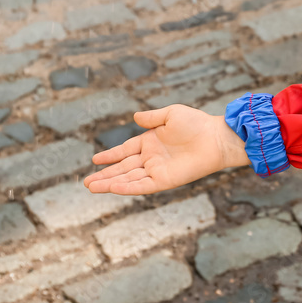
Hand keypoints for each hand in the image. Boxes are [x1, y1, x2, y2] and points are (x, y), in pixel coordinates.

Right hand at [83, 105, 248, 195]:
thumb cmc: (197, 123)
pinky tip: (113, 188)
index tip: (95, 160)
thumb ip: (152, 117)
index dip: (110, 156)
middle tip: (86, 182)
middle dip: (105, 175)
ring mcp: (157, 170)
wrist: (215, 138)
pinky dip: (127, 187)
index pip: (125, 151)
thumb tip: (135, 117)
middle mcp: (152, 158)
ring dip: (110, 183)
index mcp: (151, 142)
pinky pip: (143, 186)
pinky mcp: (165, 180)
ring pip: (129, 179)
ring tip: (91, 187)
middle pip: (123, 168)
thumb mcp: (171, 114)